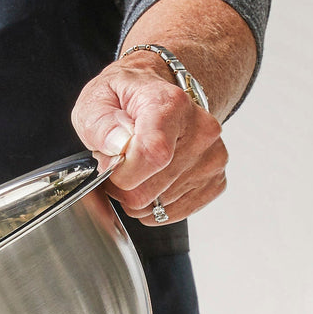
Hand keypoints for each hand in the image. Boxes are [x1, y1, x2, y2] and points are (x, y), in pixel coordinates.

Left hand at [71, 54, 225, 224]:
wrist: (158, 99)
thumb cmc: (126, 100)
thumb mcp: (97, 100)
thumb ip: (100, 125)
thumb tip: (118, 146)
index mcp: (171, 106)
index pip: (152, 156)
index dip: (121, 172)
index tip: (110, 162)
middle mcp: (201, 132)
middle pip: (148, 190)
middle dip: (121, 185)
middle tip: (119, 162)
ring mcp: (212, 159)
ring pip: (157, 206)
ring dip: (137, 193)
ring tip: (136, 166)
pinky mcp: (215, 181)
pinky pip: (172, 214)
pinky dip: (154, 204)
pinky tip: (151, 180)